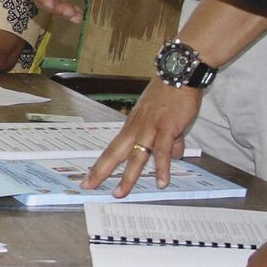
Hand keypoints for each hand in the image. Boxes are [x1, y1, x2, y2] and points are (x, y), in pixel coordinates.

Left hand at [84, 78, 201, 196]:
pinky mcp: (166, 128)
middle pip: (115, 153)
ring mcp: (150, 128)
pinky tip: (163, 181)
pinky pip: (162, 151)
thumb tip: (174, 154)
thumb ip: (168, 138)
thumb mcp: (162, 117)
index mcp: (132, 125)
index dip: (100, 163)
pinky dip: (162, 167)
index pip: (112, 148)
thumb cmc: (170, 93)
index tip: (88, 177)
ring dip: (128, 176)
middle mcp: (137, 128)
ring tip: (121, 193)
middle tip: (90, 186)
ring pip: (135, 156)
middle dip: (101, 171)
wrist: (178, 74)